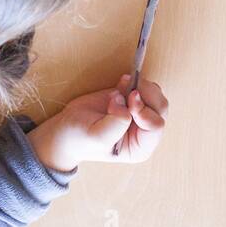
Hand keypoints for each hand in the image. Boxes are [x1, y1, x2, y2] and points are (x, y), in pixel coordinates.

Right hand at [27, 75, 168, 170]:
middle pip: (160, 107)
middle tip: (129, 91)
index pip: (156, 126)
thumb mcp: (97, 137)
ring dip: (141, 87)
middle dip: (146, 95)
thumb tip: (126, 101)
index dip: (145, 111)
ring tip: (121, 88)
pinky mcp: (129, 98)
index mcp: (140, 147)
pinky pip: (142, 85)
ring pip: (154, 94)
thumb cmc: (79, 139)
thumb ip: (117, 123)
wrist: (65, 129)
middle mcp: (144, 131)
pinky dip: (134, 80)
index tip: (129, 101)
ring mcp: (138, 113)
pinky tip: (120, 82)